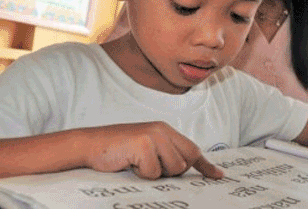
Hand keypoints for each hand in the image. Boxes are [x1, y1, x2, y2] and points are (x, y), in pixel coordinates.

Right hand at [81, 121, 222, 179]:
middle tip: (149, 166)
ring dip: (155, 172)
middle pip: (186, 161)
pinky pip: (153, 172)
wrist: (89, 144)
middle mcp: (163, 130)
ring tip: (137, 162)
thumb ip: (165, 153)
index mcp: (166, 130)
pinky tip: (129, 162)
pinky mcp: (144, 144)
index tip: (218, 176)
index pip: (192, 150)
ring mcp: (154, 136)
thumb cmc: (117, 150)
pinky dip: (141, 173)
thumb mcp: (146, 148)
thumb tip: (183, 169)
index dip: (205, 165)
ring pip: (173, 168)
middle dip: (172, 171)